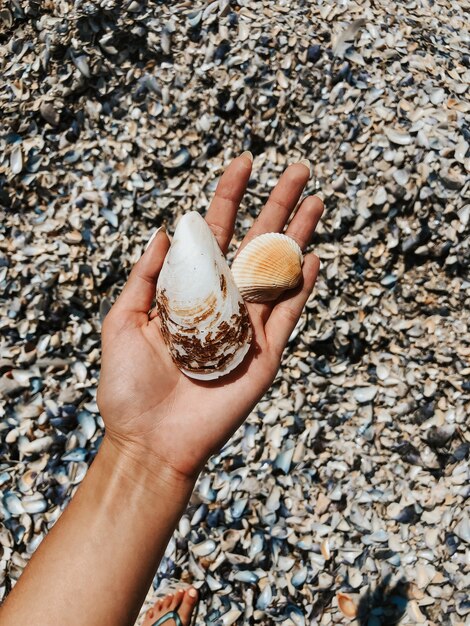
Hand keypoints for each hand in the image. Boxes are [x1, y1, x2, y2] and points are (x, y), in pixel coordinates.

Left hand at [97, 154, 322, 479]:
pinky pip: (287, 314)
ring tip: (316, 201)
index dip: (229, 196)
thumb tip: (162, 232)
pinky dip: (301, 287)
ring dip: (298, 236)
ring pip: (278, 271)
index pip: (214, 231)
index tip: (244, 162)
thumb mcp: (123, 321)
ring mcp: (248, 325)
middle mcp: (223, 300)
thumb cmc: (129, 385)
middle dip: (277, 204)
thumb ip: (145, 277)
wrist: (150, 440)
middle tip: (299, 168)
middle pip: (255, 242)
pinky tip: (312, 257)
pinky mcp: (265, 354)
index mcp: (190, 288)